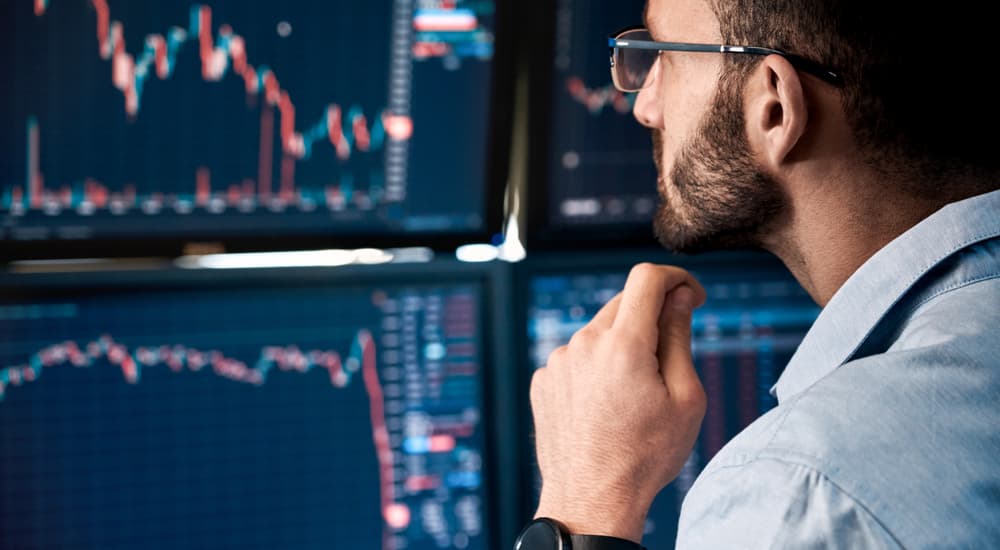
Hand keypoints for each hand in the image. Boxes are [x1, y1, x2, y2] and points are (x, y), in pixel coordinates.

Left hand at [530, 263, 706, 542]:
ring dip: (620, 346)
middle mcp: (584, 344)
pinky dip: (594, 368)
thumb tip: (678, 297)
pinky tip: (604, 407)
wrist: (590, 499)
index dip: (675, 278)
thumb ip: (679, 337)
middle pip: (624, 304)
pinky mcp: (543, 380)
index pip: (647, 278)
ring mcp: (558, 362)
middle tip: (667, 359)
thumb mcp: (685, 398)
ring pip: (598, 332)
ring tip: (632, 397)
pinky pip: (576, 358)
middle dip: (650, 317)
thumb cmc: (645, 456)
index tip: (690, 296)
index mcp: (624, 345)